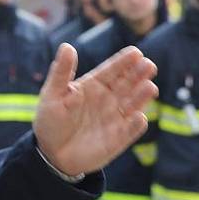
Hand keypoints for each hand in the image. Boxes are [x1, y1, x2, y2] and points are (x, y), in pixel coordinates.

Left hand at [34, 44, 157, 176]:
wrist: (51, 153)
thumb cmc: (50, 120)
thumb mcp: (52, 94)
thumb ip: (61, 72)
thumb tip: (67, 46)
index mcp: (92, 86)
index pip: (111, 71)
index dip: (123, 62)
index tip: (135, 53)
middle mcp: (108, 99)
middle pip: (127, 84)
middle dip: (139, 74)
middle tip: (148, 65)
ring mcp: (115, 118)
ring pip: (133, 104)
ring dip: (142, 96)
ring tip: (149, 87)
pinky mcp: (119, 138)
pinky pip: (131, 130)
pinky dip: (135, 124)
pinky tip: (139, 117)